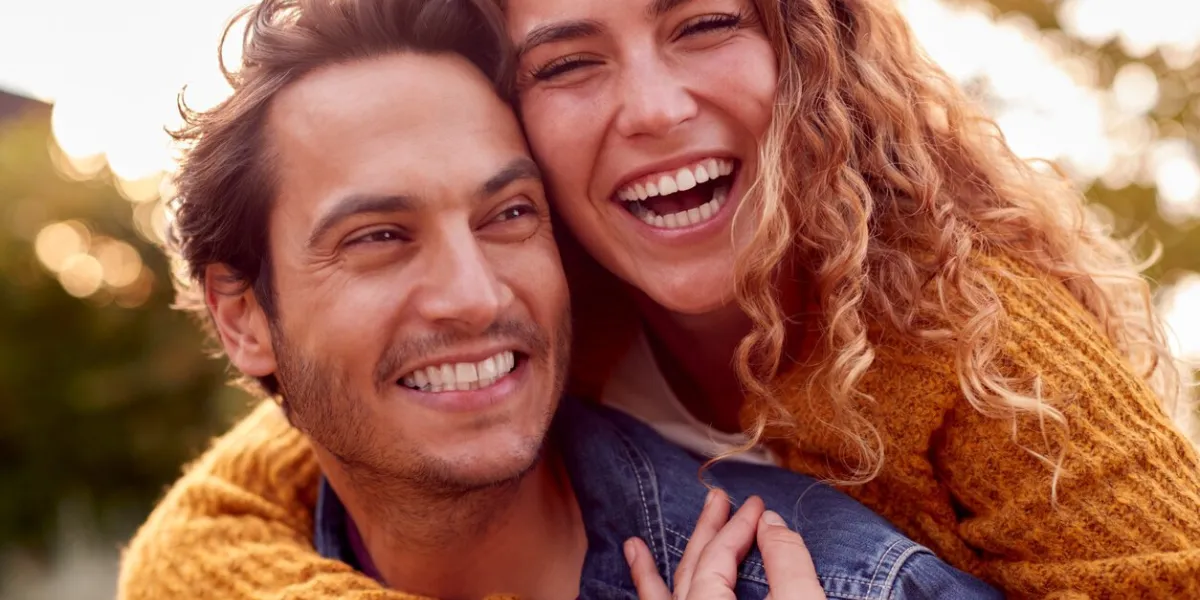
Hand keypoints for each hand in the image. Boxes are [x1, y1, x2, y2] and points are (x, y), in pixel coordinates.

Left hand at [624, 491, 825, 599]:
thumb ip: (788, 563)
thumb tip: (770, 522)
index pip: (718, 558)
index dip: (739, 527)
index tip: (758, 504)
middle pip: (692, 573)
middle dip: (705, 533)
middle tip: (716, 498)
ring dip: (651, 571)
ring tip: (633, 545)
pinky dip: (650, 593)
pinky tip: (637, 571)